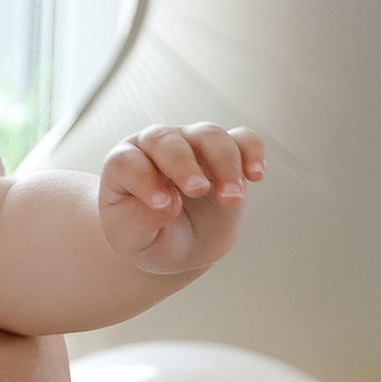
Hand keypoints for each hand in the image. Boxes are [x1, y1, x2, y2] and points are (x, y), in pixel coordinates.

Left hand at [99, 123, 264, 279]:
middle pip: (168, 141)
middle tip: (198, 191)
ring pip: (209, 135)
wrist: (177, 246)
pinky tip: (256, 175)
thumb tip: (169, 203)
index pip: (128, 162)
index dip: (143, 179)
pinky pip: (243, 140)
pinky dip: (253, 152)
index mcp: (124, 165)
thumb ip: (139, 222)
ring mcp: (193, 146)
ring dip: (223, 163)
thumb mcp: (133, 240)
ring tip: (231, 198)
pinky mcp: (226, 155)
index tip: (161, 206)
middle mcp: (157, 147)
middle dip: (184, 164)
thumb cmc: (148, 238)